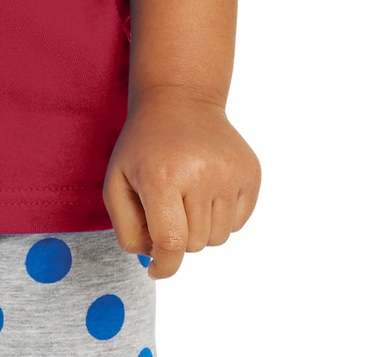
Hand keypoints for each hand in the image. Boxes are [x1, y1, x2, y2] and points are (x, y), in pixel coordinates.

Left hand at [103, 86, 261, 279]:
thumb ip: (126, 229)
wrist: (181, 99)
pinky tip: (207, 187)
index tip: (157, 268)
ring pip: (218, 238)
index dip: (164, 265)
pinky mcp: (250, 172)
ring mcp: (230, 171)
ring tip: (188, 193)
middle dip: (178, 235)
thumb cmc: (144, 145)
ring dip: (201, 227)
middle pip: (194, 244)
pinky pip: (237, 222)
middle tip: (169, 204)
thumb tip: (155, 259)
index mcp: (162, 176)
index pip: (171, 244)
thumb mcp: (117, 180)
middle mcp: (200, 173)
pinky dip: (221, 216)